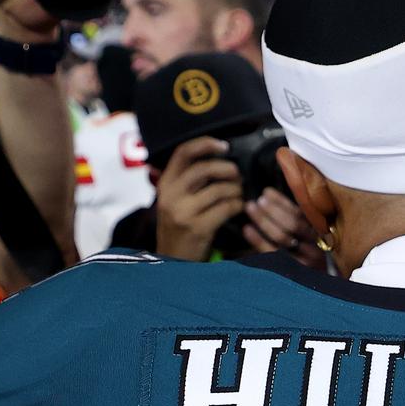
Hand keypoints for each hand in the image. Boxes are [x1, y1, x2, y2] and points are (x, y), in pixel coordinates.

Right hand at [152, 137, 242, 260]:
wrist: (172, 261)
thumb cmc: (180, 228)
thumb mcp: (174, 201)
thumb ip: (188, 181)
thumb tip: (218, 157)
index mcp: (165, 184)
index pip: (183, 152)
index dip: (206, 144)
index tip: (224, 146)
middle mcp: (170, 195)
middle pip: (204, 168)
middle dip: (228, 168)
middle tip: (238, 175)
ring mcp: (183, 212)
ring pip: (219, 189)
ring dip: (236, 190)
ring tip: (239, 194)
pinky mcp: (198, 227)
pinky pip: (226, 208)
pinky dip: (238, 205)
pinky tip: (239, 208)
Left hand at [242, 186, 326, 269]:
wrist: (314, 288)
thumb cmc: (306, 257)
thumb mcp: (308, 238)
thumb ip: (296, 218)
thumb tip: (270, 194)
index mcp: (322, 235)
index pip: (302, 214)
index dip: (283, 202)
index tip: (266, 192)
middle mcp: (317, 248)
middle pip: (293, 224)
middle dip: (273, 209)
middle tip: (257, 200)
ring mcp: (305, 262)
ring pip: (283, 237)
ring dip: (264, 220)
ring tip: (250, 208)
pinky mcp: (292, 273)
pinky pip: (272, 253)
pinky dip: (258, 239)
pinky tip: (247, 229)